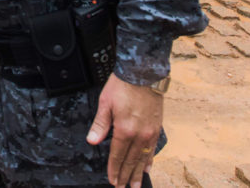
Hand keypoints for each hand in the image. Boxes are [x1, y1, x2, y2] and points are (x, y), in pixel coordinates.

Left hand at [87, 73, 162, 187]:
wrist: (143, 74)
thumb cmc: (122, 87)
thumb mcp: (105, 103)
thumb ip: (100, 125)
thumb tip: (92, 141)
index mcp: (124, 130)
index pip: (117, 155)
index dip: (114, 169)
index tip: (113, 181)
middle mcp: (139, 134)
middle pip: (131, 160)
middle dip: (126, 176)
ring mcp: (150, 132)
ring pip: (143, 158)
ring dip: (139, 173)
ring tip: (136, 185)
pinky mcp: (156, 127)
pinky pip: (153, 148)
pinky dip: (150, 159)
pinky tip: (147, 167)